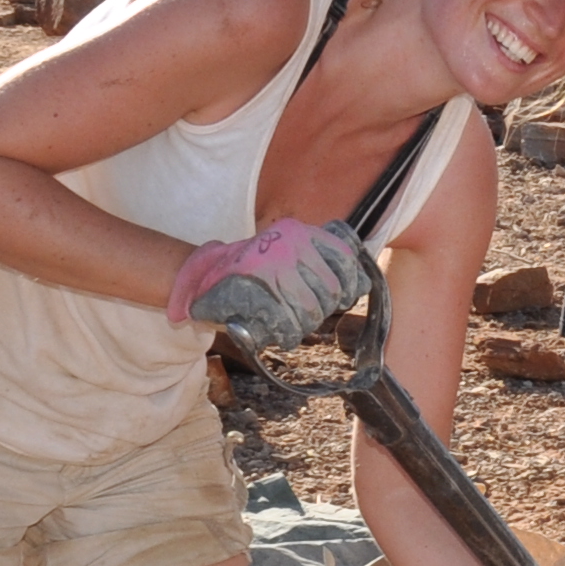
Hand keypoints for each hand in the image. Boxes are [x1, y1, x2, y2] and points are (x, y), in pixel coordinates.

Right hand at [165, 218, 370, 346]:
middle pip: (331, 290)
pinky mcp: (254, 290)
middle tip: (303, 316)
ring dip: (303, 325)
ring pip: (311, 309)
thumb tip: (363, 284)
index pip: (344, 257)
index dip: (350, 283)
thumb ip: (321, 264)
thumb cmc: (250, 272)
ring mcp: (271, 265)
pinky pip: (287, 321)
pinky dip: (286, 334)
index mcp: (299, 232)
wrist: (201, 278)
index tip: (342, 298)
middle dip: (321, 311)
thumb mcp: (286, 255)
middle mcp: (288, 244)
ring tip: (288, 325)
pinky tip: (279, 334)